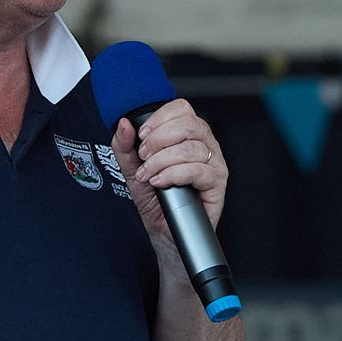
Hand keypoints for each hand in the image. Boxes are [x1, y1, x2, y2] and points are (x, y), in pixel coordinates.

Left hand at [111, 99, 228, 236]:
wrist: (164, 231)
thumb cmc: (155, 199)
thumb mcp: (133, 169)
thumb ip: (125, 146)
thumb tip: (123, 125)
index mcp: (188, 134)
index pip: (181, 109)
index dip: (159, 119)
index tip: (141, 136)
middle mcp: (204, 144)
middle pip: (189, 124)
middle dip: (158, 140)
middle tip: (144, 157)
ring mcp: (214, 163)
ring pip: (191, 148)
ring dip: (162, 162)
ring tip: (149, 175)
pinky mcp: (217, 183)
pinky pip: (198, 170)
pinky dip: (174, 175)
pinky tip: (161, 182)